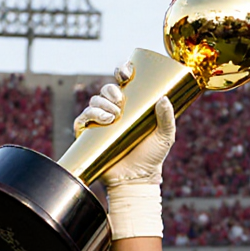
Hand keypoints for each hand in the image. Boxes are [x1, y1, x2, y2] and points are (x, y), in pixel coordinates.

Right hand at [73, 60, 176, 188]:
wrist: (137, 179)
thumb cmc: (151, 157)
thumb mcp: (165, 136)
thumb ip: (167, 118)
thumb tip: (164, 98)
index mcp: (131, 106)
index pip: (122, 82)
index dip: (121, 71)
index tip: (126, 73)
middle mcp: (113, 111)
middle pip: (106, 90)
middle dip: (110, 90)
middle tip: (120, 101)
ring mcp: (99, 122)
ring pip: (94, 101)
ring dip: (102, 104)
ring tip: (115, 116)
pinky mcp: (88, 135)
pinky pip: (82, 118)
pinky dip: (90, 115)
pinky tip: (105, 120)